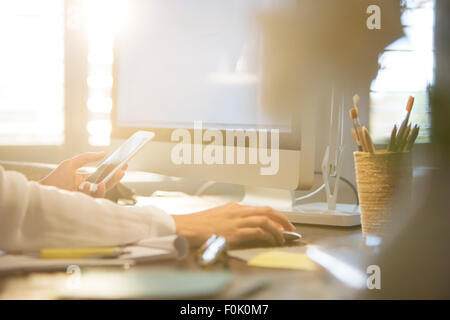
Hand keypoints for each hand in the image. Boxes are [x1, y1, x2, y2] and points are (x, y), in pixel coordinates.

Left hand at [39, 152, 126, 197]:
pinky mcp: (83, 204)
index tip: (124, 163)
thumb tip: (104, 153)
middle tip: (123, 171)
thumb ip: (87, 157)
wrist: (42, 192)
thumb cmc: (56, 178)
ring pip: (102, 193)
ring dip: (103, 187)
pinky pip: (92, 200)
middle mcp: (90, 189)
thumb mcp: (71, 163)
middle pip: (107, 184)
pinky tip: (86, 185)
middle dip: (116, 178)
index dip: (115, 170)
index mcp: (89, 179)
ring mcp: (87, 197)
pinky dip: (90, 192)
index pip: (105, 175)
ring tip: (101, 181)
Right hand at [172, 202, 295, 247]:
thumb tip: (244, 228)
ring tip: (283, 237)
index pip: (259, 209)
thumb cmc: (198, 225)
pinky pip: (258, 231)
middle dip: (282, 219)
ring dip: (278, 229)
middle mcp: (238, 211)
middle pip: (267, 210)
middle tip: (290, 228)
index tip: (281, 223)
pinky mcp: (235, 232)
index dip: (274, 216)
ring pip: (265, 220)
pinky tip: (272, 241)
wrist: (186, 227)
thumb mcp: (218, 217)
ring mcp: (237, 221)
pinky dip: (268, 235)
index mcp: (234, 207)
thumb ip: (232, 220)